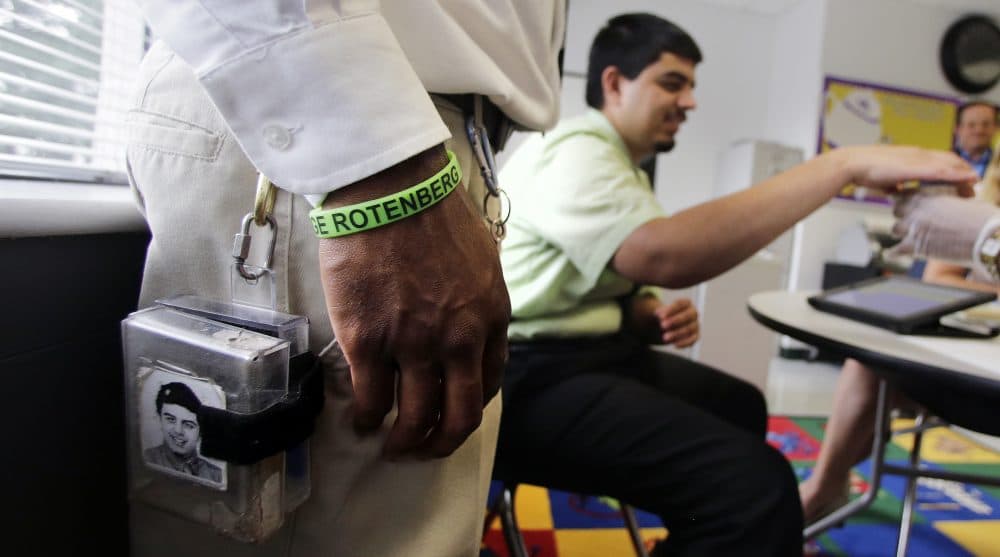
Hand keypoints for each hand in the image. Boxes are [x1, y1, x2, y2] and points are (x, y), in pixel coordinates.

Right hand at [317, 146, 509, 459]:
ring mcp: (413, 344)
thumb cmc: (432, 211)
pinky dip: (365, 418)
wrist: (388, 188)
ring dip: (401, 440)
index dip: (468, 406)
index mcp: (490, 317)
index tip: (452, 412)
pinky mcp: (369, 341)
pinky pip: (370, 399)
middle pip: (458, 416)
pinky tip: (359, 420)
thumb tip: (466, 322)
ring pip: (413, 418)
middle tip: (423, 449)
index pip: (489, 382)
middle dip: (441, 443)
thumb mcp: (481, 257)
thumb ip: (477, 298)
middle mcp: (458, 340)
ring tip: (388, 443)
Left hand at [655, 298, 699, 347]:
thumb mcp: (661, 312)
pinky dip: (684, 343)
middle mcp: (693, 313)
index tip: (659, 315)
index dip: (670, 309)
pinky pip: (692, 340)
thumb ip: (660, 312)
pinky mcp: (695, 336)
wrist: (669, 326)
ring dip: (677, 333)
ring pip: (689, 328)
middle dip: (675, 320)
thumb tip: (659, 314)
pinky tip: (675, 344)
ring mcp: (696, 324)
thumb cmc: (665, 317)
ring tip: (665, 337)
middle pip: (688, 315)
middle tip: (662, 325)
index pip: (680, 303)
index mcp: (686, 303)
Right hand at [832, 145, 977, 193]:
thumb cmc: (863, 170)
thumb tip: (899, 191)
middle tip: (971, 186)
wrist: (851, 164)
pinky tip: (965, 180)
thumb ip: (895, 183)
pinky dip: (955, 175)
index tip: (961, 181)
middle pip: (949, 159)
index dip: (953, 168)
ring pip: (949, 164)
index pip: (939, 159)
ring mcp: (916, 159)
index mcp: (911, 156)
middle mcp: (917, 154)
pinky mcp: (914, 168)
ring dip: (963, 174)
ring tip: (972, 186)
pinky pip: (940, 171)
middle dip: (962, 172)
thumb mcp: (885, 178)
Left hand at [888, 195, 999, 261]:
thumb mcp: (963, 201)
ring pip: (895, 229)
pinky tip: (890, 254)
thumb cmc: (982, 218)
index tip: (901, 199)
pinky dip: (893, 252)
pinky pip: (896, 250)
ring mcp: (914, 229)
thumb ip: (950, 200)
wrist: (986, 236)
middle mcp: (917, 211)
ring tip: (903, 235)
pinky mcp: (916, 247)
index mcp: (929, 197)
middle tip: (906, 218)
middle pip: (897, 210)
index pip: (905, 194)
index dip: (904, 198)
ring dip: (900, 232)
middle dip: (902, 214)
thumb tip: (953, 202)